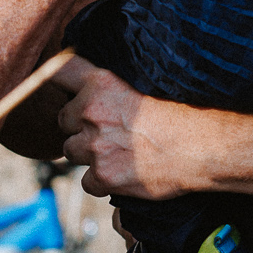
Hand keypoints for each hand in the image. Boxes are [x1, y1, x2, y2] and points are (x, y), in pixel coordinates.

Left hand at [56, 60, 191, 200]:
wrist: (201, 148)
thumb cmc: (183, 114)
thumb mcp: (146, 84)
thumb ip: (112, 87)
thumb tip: (92, 92)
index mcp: (101, 83)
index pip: (59, 71)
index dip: (52, 77)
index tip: (52, 81)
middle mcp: (91, 112)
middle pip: (63, 120)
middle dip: (79, 125)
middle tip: (109, 129)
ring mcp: (94, 146)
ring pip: (71, 152)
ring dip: (89, 153)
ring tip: (120, 151)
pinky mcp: (102, 176)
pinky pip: (88, 181)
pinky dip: (102, 180)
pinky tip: (125, 172)